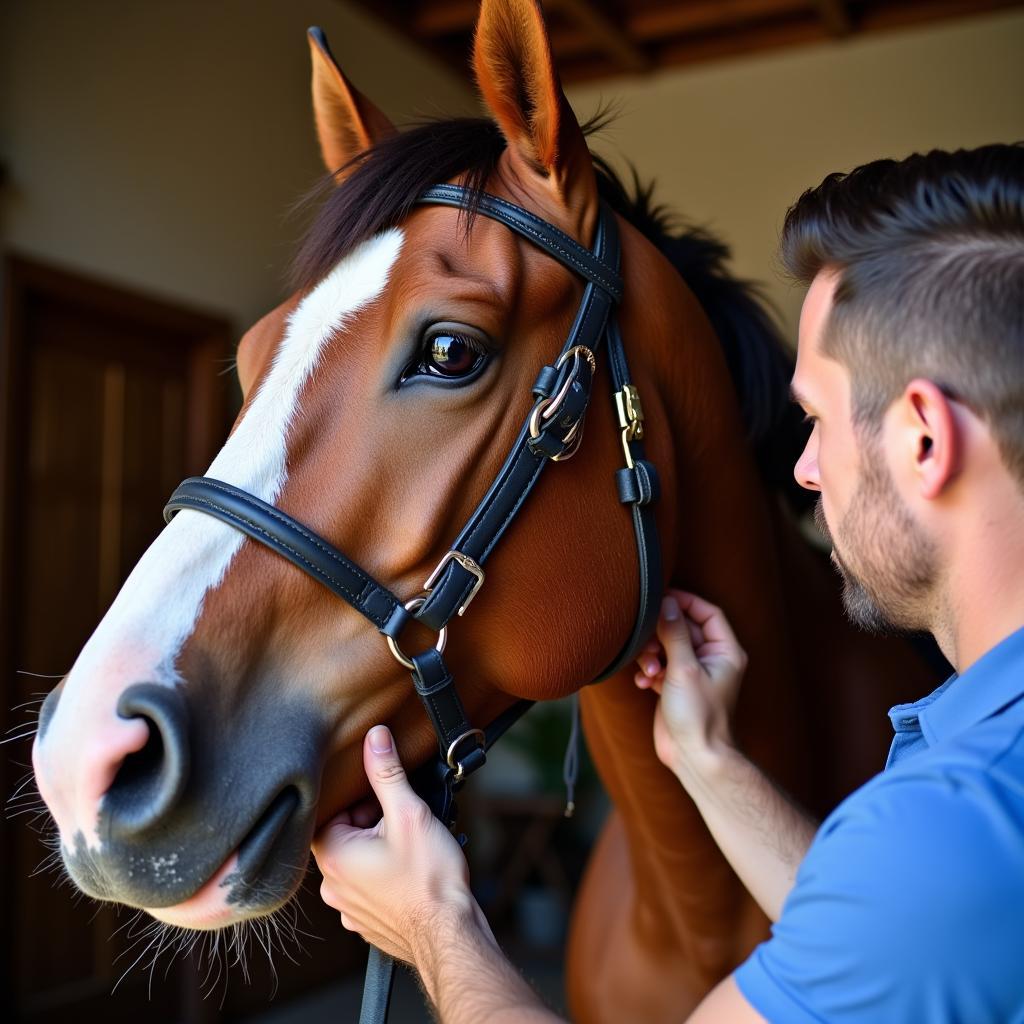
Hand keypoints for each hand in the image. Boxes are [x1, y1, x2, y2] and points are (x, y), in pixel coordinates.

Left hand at [312, 725, 478, 963]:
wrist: (451, 935)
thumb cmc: (430, 880)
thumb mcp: (409, 813)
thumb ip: (387, 772)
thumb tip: (375, 737)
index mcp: (332, 856)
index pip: (334, 810)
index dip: (365, 801)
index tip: (388, 804)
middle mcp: (331, 886)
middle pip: (346, 834)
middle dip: (375, 824)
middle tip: (406, 825)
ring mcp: (347, 908)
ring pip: (359, 861)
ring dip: (381, 850)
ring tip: (412, 852)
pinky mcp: (366, 922)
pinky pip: (369, 887)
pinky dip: (387, 877)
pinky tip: (411, 876)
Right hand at [634, 590, 745, 774]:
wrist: (695, 756)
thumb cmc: (699, 715)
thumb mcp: (684, 668)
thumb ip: (674, 633)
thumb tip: (667, 603)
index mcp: (724, 651)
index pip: (708, 613)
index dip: (686, 602)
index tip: (662, 597)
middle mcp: (711, 660)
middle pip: (683, 629)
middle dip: (662, 634)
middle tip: (646, 641)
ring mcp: (693, 674)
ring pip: (668, 647)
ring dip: (652, 655)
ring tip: (649, 671)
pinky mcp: (676, 687)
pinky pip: (660, 666)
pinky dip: (649, 671)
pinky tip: (644, 683)